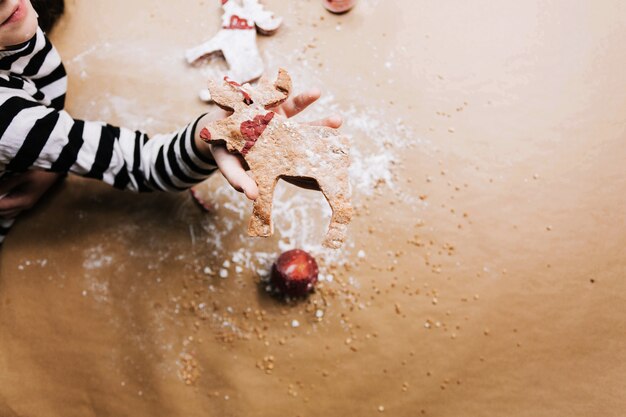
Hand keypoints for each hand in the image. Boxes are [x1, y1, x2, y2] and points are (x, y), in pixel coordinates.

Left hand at [0, 170, 62, 218]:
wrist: (54, 171)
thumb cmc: (39, 172)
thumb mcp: (21, 177)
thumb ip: (5, 185)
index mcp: (22, 202)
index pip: (0, 207)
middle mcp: (24, 207)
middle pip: (3, 213)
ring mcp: (27, 205)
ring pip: (7, 213)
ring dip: (0, 209)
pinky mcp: (27, 202)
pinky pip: (12, 210)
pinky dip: (5, 207)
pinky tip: (2, 199)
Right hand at [210, 89, 341, 199]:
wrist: (212, 131)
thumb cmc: (225, 154)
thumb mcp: (230, 168)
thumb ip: (239, 180)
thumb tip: (252, 196)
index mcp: (278, 154)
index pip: (300, 160)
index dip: (316, 161)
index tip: (334, 162)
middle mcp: (281, 134)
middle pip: (305, 131)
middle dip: (320, 126)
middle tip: (337, 121)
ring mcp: (275, 117)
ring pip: (293, 108)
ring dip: (305, 99)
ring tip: (317, 91)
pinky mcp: (263, 101)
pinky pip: (271, 91)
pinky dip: (276, 83)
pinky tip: (282, 73)